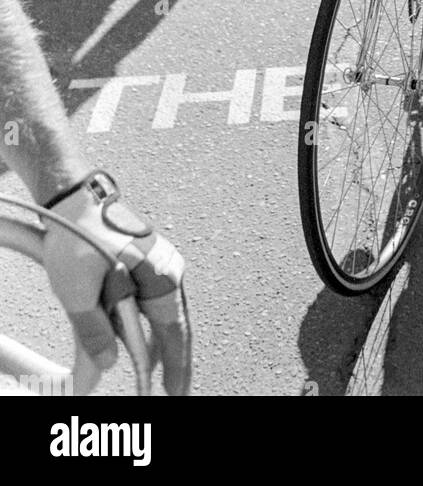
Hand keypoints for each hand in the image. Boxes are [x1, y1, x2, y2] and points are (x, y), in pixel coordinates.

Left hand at [43, 184, 191, 394]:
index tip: (176, 394)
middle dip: (172, 361)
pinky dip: (149, 325)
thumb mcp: (78, 292)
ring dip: (159, 343)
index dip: (177, 368)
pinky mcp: (150, 260)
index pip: (175, 333)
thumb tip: (110, 362)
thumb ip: (95, 332)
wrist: (76, 197)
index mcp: (160, 275)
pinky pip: (155, 300)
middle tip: (172, 391)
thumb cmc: (79, 234)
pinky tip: (144, 342)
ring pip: (165, 314)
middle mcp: (168, 268)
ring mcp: (162, 263)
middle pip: (175, 326)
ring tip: (155, 374)